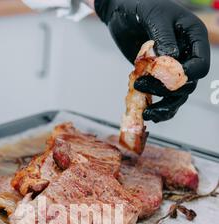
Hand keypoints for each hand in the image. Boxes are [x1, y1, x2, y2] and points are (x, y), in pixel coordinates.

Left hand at [94, 0, 209, 121]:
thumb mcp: (153, 17)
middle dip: (166, 91)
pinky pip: (166, 99)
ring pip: (177, 97)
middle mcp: (188, 56)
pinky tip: (146, 113)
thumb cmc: (140, 6)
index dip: (185, 77)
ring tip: (146, 112)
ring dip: (164, 107)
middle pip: (187, 85)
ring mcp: (174, 69)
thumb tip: (171, 60)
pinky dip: (158, 109)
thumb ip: (164, 38)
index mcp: (194, 37)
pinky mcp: (160, 78)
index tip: (164, 79)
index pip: (200, 66)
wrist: (122, 12)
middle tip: (140, 84)